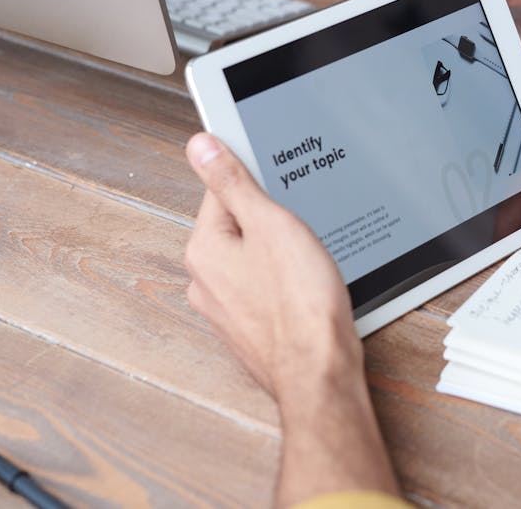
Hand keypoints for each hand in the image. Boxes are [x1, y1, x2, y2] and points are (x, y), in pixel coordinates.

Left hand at [184, 133, 359, 399]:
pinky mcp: (250, 329)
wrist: (320, 373)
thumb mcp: (270, 224)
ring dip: (281, 255)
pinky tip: (307, 290)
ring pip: (254, 259)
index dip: (258, 184)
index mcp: (203, 250)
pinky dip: (286, 284)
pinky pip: (266, 289)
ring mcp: (226, 309)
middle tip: (301, 232)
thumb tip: (200, 146)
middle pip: (239, 225)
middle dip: (272, 223)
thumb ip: (233, 181)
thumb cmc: (300, 306)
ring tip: (307, 265)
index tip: (280, 188)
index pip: (222, 190)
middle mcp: (205, 282)